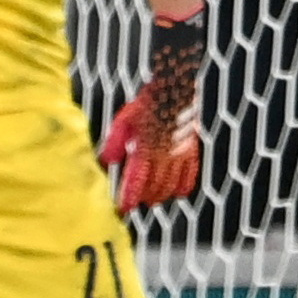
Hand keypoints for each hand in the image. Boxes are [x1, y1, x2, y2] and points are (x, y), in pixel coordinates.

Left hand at [100, 17, 202, 209]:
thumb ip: (114, 143)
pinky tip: (175, 193)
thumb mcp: (124, 120)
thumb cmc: (146, 103)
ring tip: (151, 200)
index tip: (122, 209)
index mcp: (146, 149)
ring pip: (171, 187)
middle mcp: (164, 156)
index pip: (136, 182)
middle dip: (143, 198)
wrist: (175, 88)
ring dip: (160, 196)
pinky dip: (182, 188)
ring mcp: (180, 155)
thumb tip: (106, 162)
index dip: (128, 198)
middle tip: (134, 203)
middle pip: (154, 188)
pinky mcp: (191, 150)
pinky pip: (190, 176)